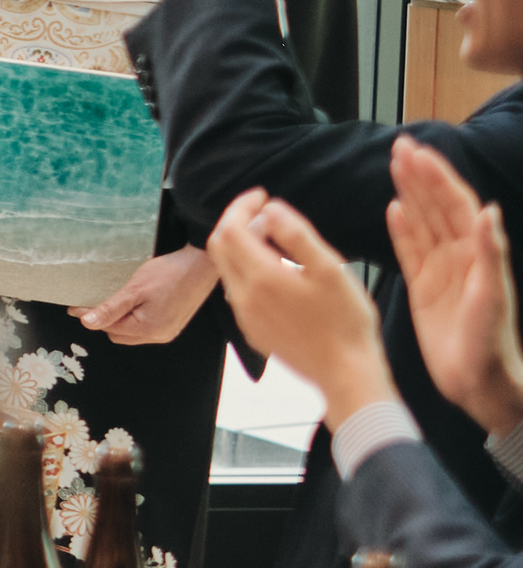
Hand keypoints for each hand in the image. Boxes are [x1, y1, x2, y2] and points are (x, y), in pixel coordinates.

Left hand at [72, 244, 218, 345]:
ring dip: (121, 319)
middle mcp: (159, 335)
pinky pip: (146, 326)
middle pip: (119, 333)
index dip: (91, 316)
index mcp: (149, 329)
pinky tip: (134, 303)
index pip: (109, 327)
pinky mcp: (173, 323)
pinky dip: (135, 317)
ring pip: (132, 331)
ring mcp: (168, 331)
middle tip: (96, 301)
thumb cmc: (170, 273)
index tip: (74, 306)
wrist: (202, 263)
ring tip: (116, 300)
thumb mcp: (135, 289)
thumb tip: (87, 323)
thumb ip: (111, 308)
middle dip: (107, 320)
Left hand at [203, 189, 396, 420]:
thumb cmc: (346, 321)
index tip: (261, 195)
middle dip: (237, 221)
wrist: (345, 372)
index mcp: (261, 278)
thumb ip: (297, 235)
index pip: (230, 229)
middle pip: (221, 246)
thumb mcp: (330, 269)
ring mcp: (245, 315)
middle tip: (265, 210)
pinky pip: (238, 289)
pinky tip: (278, 268)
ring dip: (243, 245)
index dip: (242, 206)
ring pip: (228, 268)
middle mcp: (243, 296)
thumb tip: (271, 210)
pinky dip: (248, 268)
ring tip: (275, 236)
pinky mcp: (253, 328)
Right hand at [387, 135, 522, 434]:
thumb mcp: (492, 295)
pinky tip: (393, 209)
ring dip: (410, 194)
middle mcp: (460, 256)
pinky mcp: (424, 288)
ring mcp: (442, 271)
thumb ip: (490, 251)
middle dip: (420, 176)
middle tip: (401, 147)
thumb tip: (487, 210)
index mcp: (478, 253)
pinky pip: (410, 251)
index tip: (418, 152)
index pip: (457, 205)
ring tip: (394, 166)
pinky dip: (402, 229)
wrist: (480, 381)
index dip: (438, 177)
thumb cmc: (491, 342)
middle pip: (438, 206)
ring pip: (423, 223)